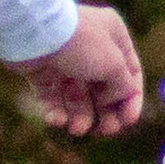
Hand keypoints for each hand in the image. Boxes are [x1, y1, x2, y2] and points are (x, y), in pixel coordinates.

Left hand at [14, 6, 146, 138]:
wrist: (33, 31)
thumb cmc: (80, 43)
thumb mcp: (114, 64)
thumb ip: (123, 86)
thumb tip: (116, 101)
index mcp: (113, 37)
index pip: (130, 73)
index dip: (131, 99)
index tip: (127, 122)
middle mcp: (90, 48)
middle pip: (103, 89)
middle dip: (105, 113)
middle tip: (105, 132)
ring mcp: (64, 60)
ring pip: (77, 97)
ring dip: (79, 117)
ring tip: (76, 129)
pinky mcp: (41, 72)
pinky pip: (52, 97)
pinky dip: (56, 111)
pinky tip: (57, 120)